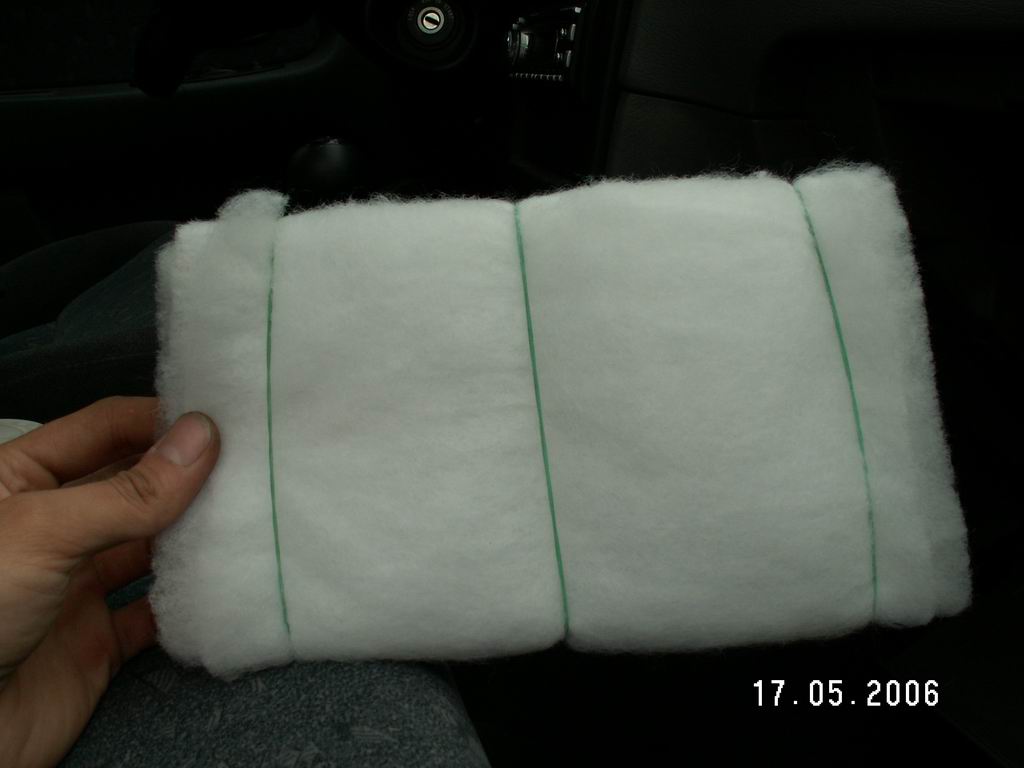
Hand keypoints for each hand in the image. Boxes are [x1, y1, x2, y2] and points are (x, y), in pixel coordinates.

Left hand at [0, 397, 218, 766]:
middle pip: (133, 483)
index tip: (222, 417)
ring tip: (248, 513)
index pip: (103, 428)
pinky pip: (156, 611)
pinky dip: (190, 600)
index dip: (159, 419)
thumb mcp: (42, 533)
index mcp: (19, 481)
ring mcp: (74, 585)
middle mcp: (51, 527)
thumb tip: (200, 438)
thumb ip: (127, 491)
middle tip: (250, 462)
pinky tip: (220, 581)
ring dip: (194, 533)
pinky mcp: (95, 641)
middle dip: (187, 472)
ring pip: (150, 545)